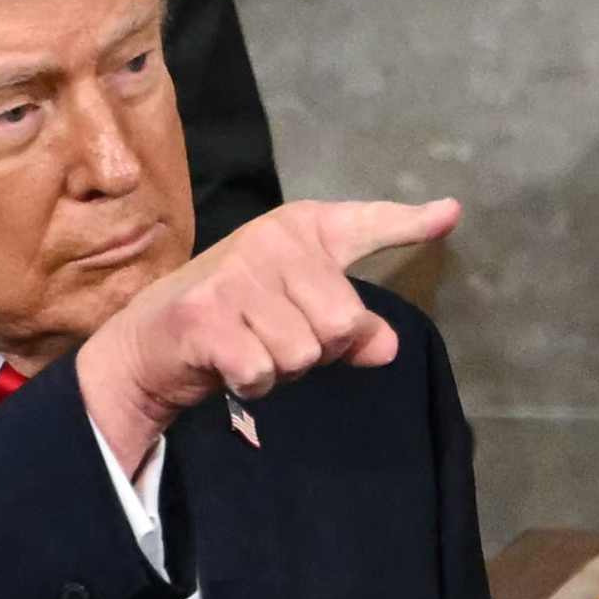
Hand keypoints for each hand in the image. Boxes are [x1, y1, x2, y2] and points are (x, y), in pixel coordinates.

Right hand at [64, 196, 458, 470]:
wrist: (148, 344)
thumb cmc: (237, 323)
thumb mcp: (300, 319)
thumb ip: (351, 329)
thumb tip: (387, 346)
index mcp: (300, 230)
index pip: (364, 225)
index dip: (409, 223)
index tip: (450, 213)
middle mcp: (270, 240)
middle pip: (344, 321)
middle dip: (319, 351)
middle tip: (275, 338)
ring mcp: (235, 274)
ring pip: (304, 352)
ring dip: (281, 371)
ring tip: (249, 348)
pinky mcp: (206, 314)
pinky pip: (264, 371)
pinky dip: (251, 385)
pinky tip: (228, 368)